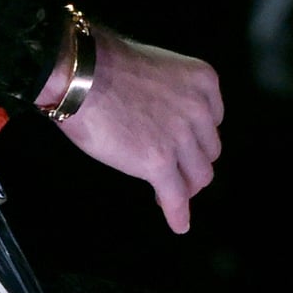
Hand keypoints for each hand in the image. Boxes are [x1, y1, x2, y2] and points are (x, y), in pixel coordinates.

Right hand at [60, 31, 222, 233]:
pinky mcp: (158, 161)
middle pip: (209, 150)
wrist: (79, 74)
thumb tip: (162, 120)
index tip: (182, 146)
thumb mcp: (158, 69)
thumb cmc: (103, 67)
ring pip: (199, 175)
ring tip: (170, 194)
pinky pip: (175, 195)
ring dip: (186, 187)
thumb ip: (171, 94)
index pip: (213, 121)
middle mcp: (200, 109)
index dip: (197, 137)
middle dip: (192, 162)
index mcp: (204, 83)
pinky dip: (178, 213)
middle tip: (175, 172)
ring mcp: (181, 137)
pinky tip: (180, 224)